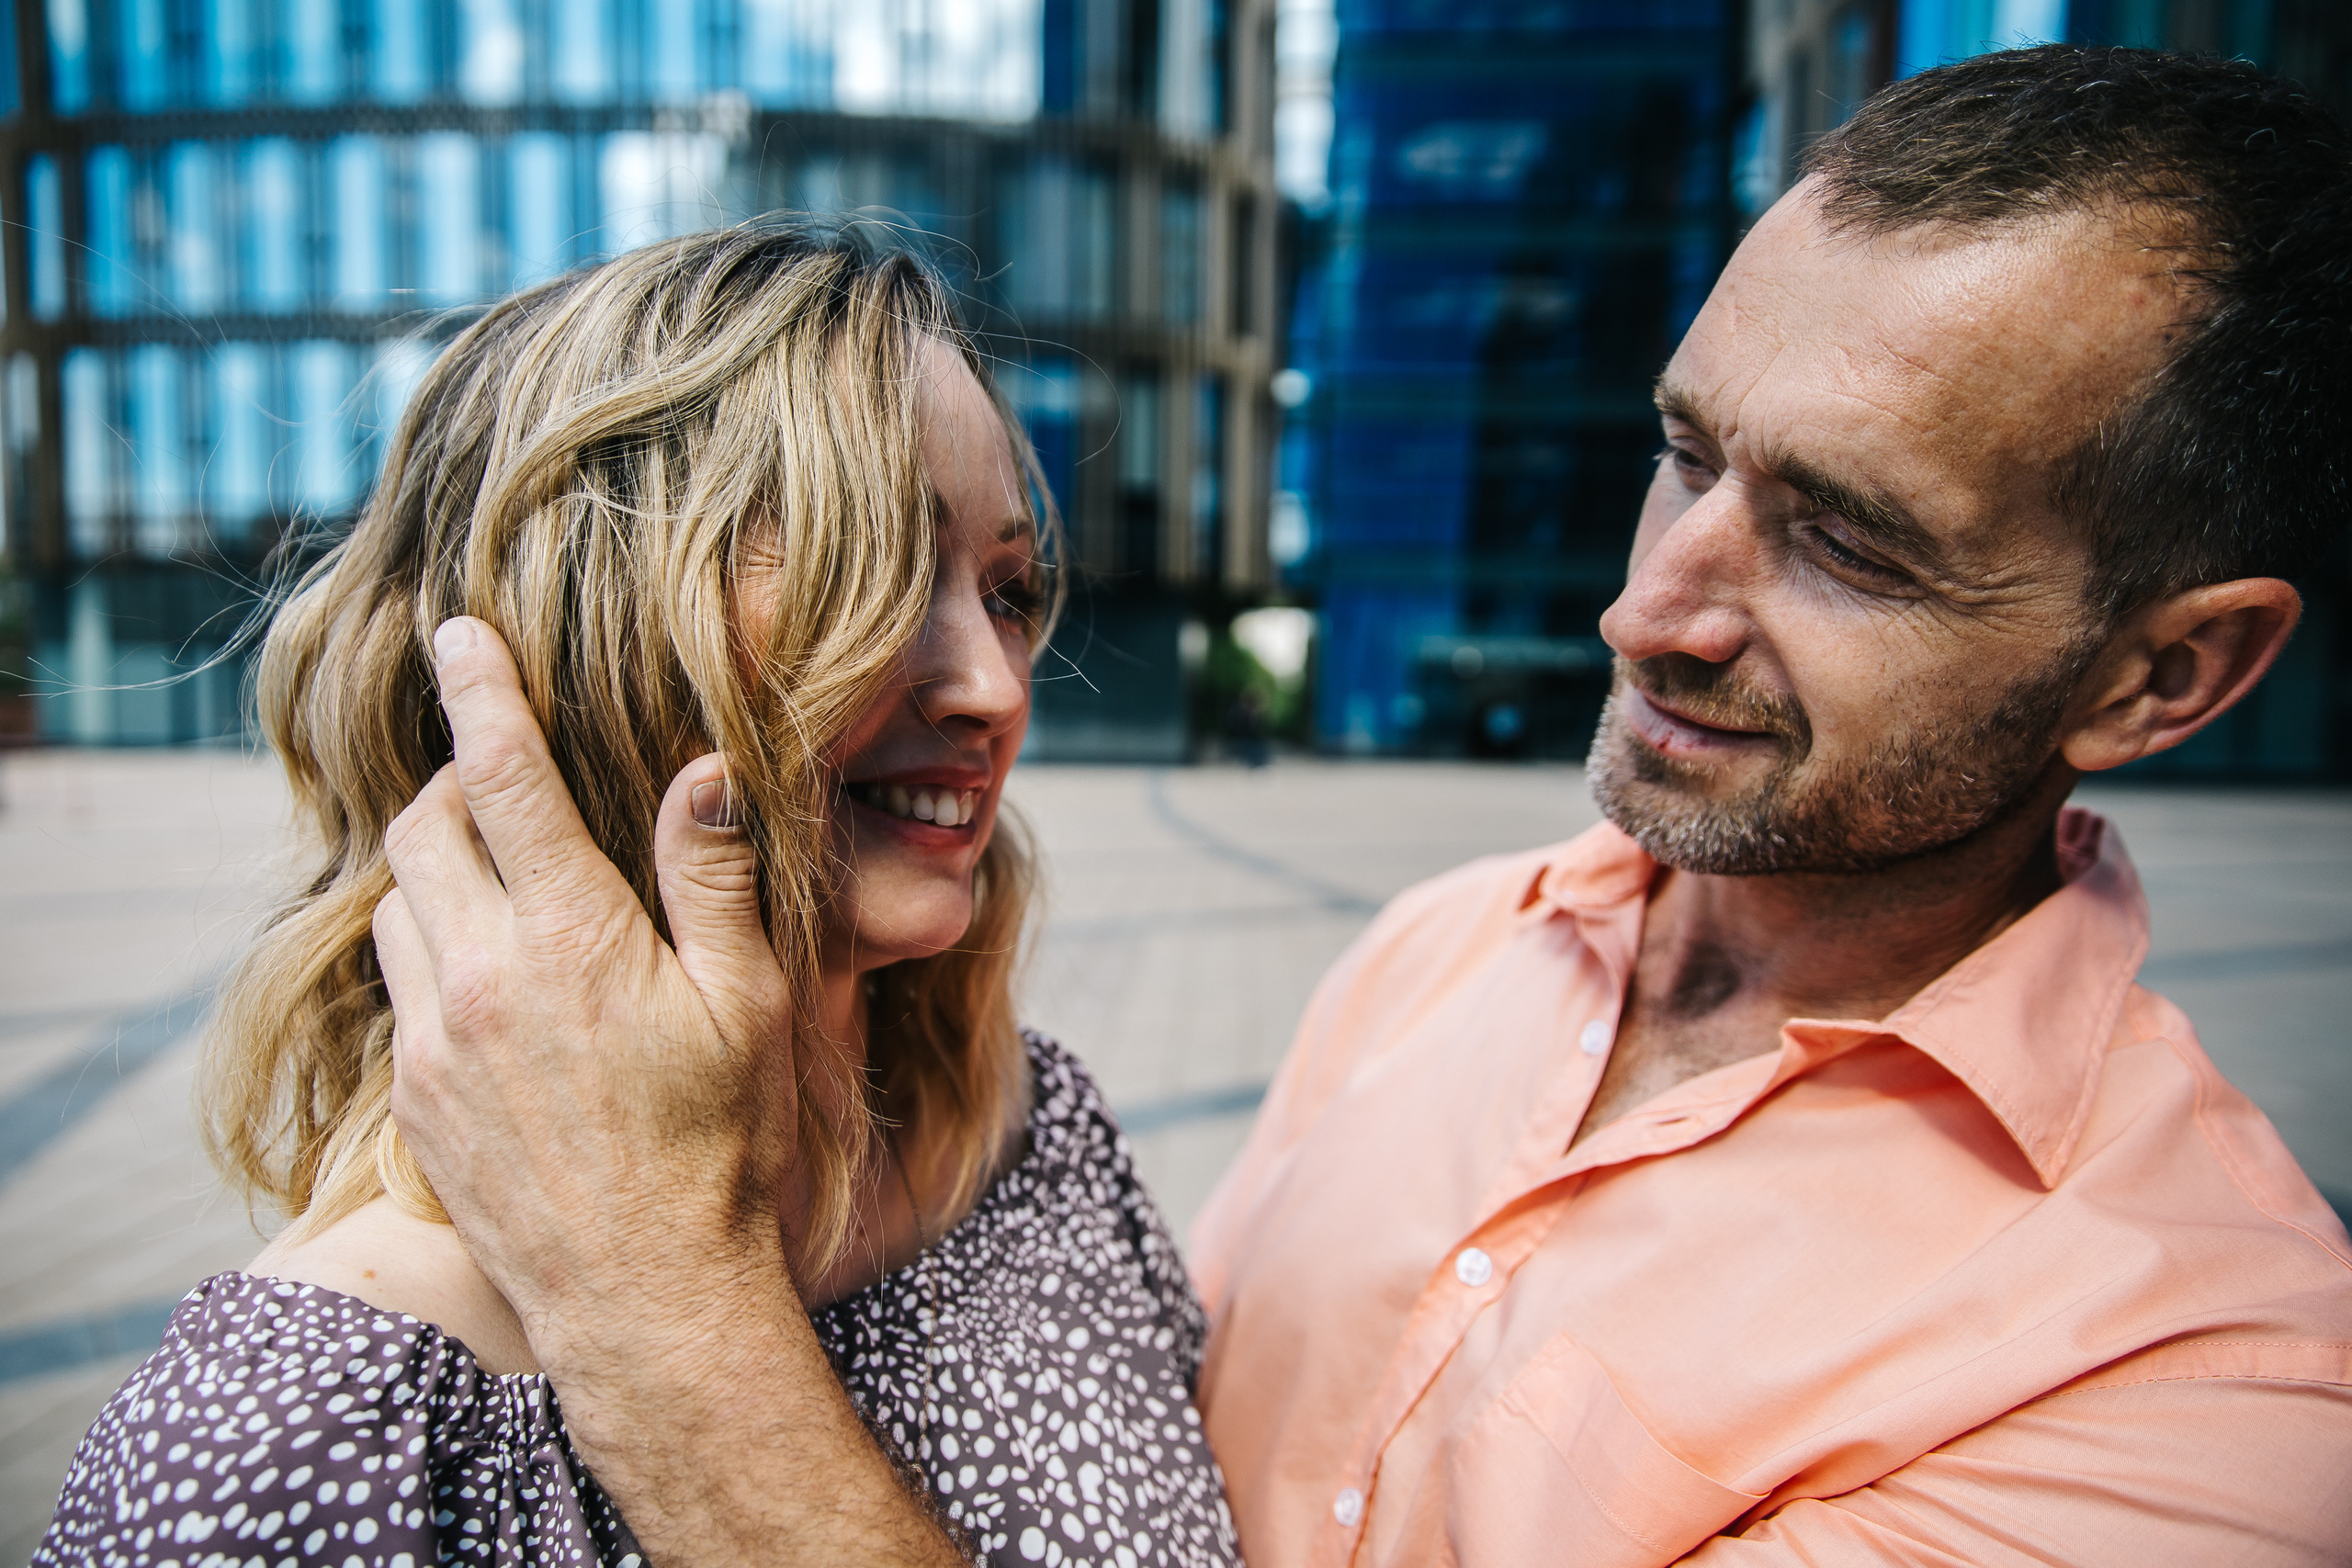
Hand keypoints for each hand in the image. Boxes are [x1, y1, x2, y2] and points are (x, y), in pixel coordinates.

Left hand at [376, 616, 795, 1369]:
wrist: (645, 1294)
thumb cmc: (722, 1144)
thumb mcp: (748, 1002)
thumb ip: (712, 877)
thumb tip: (703, 767)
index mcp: (572, 937)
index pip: (507, 777)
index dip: (481, 691)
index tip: (458, 630)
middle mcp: (481, 976)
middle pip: (424, 826)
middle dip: (455, 781)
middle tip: (505, 780)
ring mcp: (433, 1041)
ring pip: (395, 903)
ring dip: (435, 868)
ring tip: (498, 880)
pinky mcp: (411, 1098)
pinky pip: (395, 986)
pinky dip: (429, 948)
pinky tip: (487, 978)